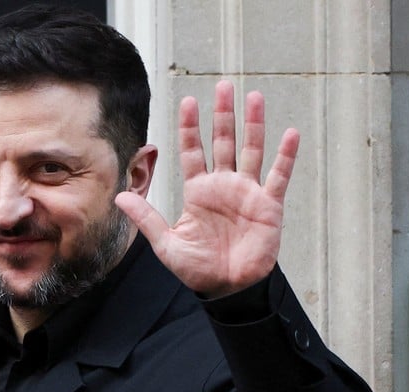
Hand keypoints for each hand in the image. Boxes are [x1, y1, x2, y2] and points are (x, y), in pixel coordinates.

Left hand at [115, 79, 299, 297]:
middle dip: (223, 115)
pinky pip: (278, 176)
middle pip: (223, 142)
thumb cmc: (197, 267)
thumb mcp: (166, 243)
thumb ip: (146, 218)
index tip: (188, 102)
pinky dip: (285, 156)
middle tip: (224, 86)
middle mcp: (223, 185)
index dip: (190, 127)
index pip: (193, 151)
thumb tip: (119, 196)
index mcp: (198, 191)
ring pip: (251, 150)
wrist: (227, 287)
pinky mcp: (268, 205)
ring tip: (254, 97)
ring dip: (253, 124)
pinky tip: (289, 133)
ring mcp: (247, 192)